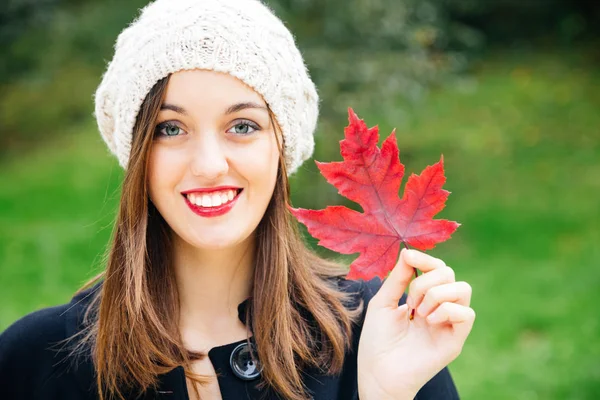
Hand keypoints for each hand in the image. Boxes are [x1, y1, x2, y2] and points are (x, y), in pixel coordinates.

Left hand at [357, 248, 474, 399]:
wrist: (378, 372)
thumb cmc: (377, 340)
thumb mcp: (383, 302)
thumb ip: (397, 278)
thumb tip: (408, 252)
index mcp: (423, 297)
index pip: (437, 268)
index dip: (426, 259)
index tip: (409, 257)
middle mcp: (439, 308)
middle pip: (450, 274)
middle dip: (426, 281)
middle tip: (409, 302)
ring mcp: (449, 323)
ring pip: (463, 289)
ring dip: (436, 295)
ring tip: (418, 313)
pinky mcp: (455, 340)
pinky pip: (467, 314)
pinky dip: (447, 310)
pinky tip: (428, 321)